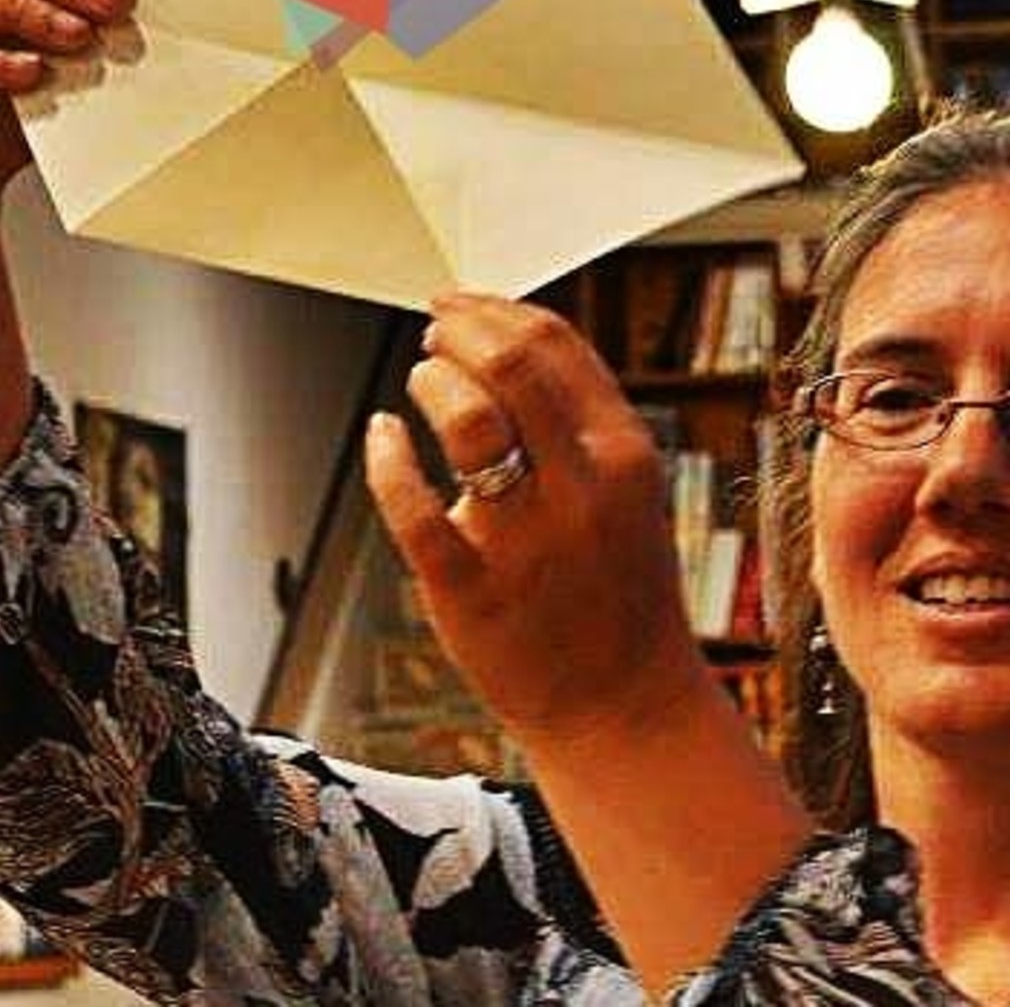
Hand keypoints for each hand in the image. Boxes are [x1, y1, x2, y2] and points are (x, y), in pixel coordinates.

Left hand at [365, 293, 708, 748]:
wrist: (624, 706)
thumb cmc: (617, 588)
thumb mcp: (628, 489)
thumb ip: (582, 420)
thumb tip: (509, 343)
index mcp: (625, 452)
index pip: (555, 343)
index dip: (495, 309)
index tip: (461, 303)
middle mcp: (584, 486)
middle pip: (511, 365)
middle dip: (459, 330)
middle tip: (433, 330)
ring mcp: (528, 540)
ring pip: (469, 420)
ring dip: (432, 382)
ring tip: (421, 380)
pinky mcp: (472, 590)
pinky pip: (413, 507)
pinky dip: (388, 457)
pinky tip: (382, 435)